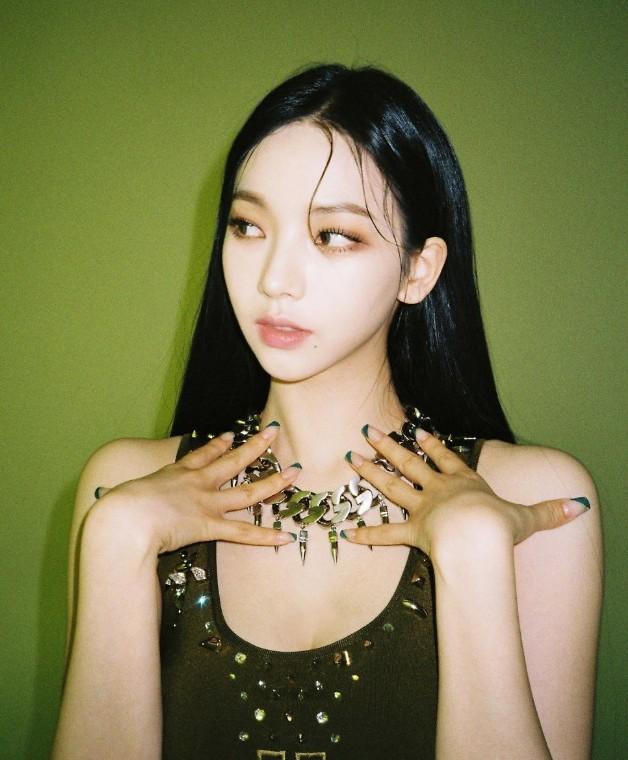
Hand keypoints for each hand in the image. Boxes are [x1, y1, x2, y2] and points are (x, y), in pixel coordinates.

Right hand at [87, 424, 299, 555]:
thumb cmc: (120, 508)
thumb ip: (135, 497)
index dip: (217, 444)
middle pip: (232, 461)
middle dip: (255, 447)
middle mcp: (196, 484)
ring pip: (248, 491)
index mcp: (176, 473)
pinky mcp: (210, 525)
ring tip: (294, 473)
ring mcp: (207, 503)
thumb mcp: (128, 494)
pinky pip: (243, 533)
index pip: (201, 454)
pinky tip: (285, 537)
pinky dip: (265, 537)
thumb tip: (122, 504)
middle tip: (273, 433)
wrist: (125, 517)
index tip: (229, 434)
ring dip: (273, 483)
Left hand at [342, 426, 590, 557]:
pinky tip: (348, 532)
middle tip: (368, 431)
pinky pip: (387, 535)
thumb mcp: (528, 517)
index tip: (418, 430)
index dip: (432, 444)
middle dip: (388, 446)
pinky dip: (368, 534)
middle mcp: (439, 490)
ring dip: (370, 474)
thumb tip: (578, 507)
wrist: (479, 539)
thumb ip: (549, 512)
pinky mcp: (413, 533)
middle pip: (409, 463)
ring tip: (351, 460)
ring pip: (391, 487)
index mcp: (464, 482)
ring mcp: (423, 509)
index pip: (446, 457)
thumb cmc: (500, 525)